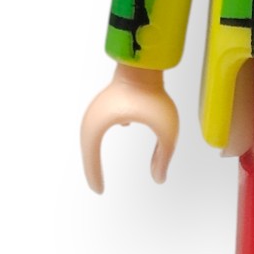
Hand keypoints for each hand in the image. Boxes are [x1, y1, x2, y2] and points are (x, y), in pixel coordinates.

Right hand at [80, 65, 178, 190]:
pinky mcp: (111, 97)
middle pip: (87, 147)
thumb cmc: (152, 94)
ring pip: (93, 133)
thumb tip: (159, 179)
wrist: (145, 62)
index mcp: (98, 126)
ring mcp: (100, 105)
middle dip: (91, 166)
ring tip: (100, 165)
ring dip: (96, 149)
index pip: (90, 158)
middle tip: (97, 185)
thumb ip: (163, 156)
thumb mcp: (165, 131)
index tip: (99, 190)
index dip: (93, 175)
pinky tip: (126, 126)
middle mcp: (92, 116)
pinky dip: (108, 130)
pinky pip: (104, 119)